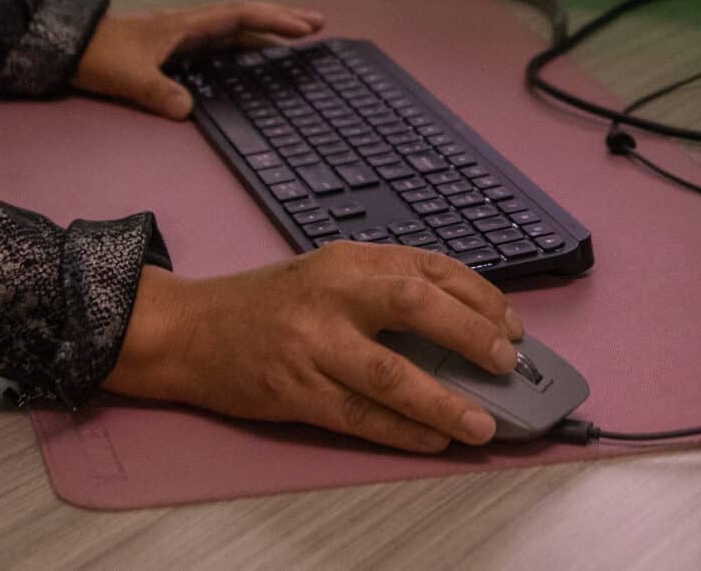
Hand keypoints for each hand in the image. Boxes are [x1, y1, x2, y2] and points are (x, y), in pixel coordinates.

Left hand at [72, 0, 323, 119]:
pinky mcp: (172, 47)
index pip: (237, 17)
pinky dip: (243, 43)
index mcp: (183, 25)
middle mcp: (187, 25)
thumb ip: (159, 93)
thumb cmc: (98, 56)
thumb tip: (189, 111)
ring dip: (264, 29)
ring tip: (297, 36)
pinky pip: (218, 41)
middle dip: (281, 18)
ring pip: (232, 28)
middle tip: (318, 24)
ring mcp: (181, 34)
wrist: (68, 45)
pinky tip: (252, 53)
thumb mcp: (129, 78)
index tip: (304, 29)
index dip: (272, 21)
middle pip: (243, 16)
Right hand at [104, 245, 526, 451]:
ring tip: (483, 423)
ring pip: (391, 375)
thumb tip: (461, 328)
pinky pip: (361, 417)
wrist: (189, 330)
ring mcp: (312, 345)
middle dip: (470, 334)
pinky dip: (404, 432)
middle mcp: (332, 295)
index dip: (479, 296)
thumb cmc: (264, 304)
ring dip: (444, 402)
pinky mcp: (296, 392)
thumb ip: (382, 290)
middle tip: (507, 362)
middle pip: (414, 305)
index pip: (427, 267)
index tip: (511, 325)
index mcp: (346, 260)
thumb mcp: (325, 273)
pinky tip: (435, 440)